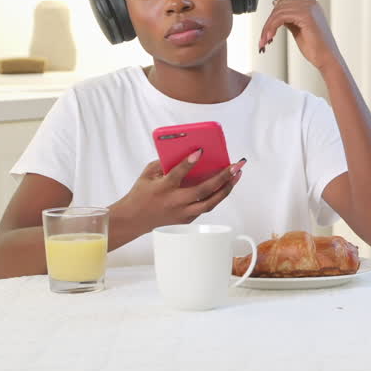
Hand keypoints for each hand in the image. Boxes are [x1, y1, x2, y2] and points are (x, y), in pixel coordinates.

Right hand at [113, 150, 245, 229]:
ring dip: (226, 188)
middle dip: (222, 177)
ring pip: (210, 203)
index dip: (189, 163)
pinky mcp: (187, 219)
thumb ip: (164, 163)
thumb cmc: (141, 194)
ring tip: (237, 175)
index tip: (200, 151)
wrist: (133, 219)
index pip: (177, 174)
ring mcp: (182, 213)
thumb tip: (186, 152)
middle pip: (203, 191)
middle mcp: (175, 202)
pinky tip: (225, 186)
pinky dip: (217, 196)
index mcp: (163, 188)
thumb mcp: (147, 174)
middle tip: (236, 165)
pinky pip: (206, 207)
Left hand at [258, 0, 343, 72]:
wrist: (326, 59)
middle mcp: (310, 5)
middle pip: (280, 6)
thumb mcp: (298, 30)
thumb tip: (277, 14)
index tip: (267, 33)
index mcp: (310, 6)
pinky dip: (272, 27)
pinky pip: (281, 17)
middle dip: (268, 23)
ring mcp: (309, 9)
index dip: (272, 18)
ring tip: (265, 40)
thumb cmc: (316, 49)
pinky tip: (270, 37)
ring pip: (278, 12)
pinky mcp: (305, 16)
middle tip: (263, 39)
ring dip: (268, 27)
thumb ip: (289, 20)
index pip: (284, 4)